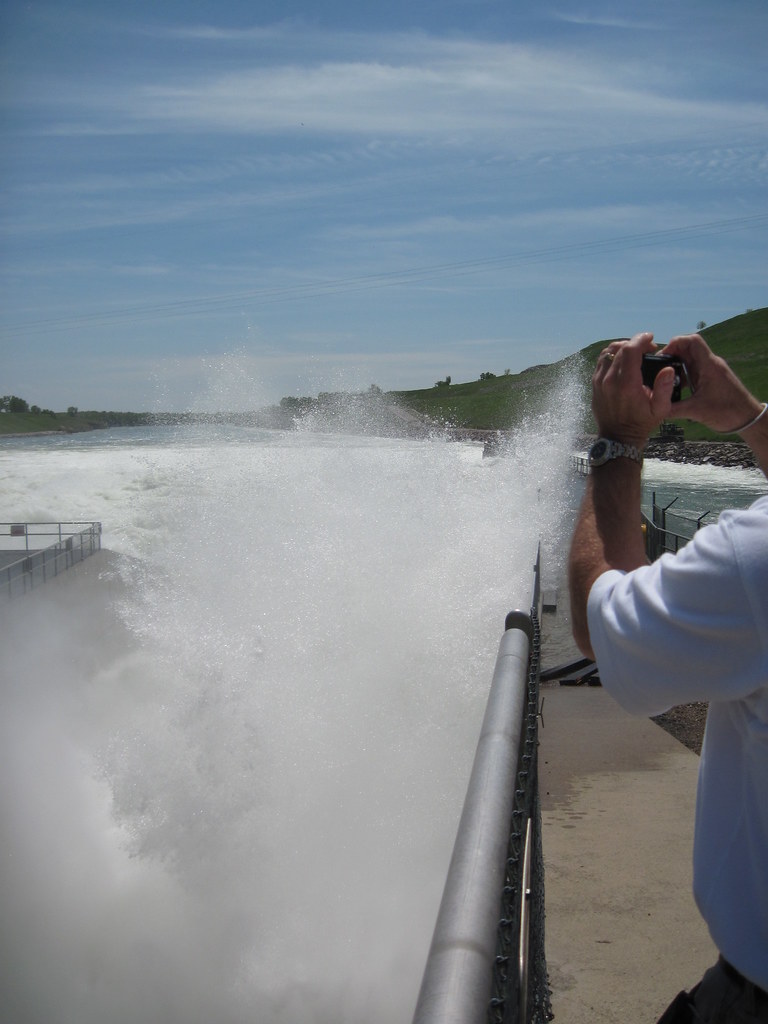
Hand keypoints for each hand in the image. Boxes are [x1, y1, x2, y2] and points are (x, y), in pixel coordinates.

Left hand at [592, 332, 675, 446]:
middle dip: (635, 343)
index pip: (630, 350)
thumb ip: (665, 388)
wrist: (618, 438)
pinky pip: (601, 361)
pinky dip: (612, 355)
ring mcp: (599, 382)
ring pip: (608, 352)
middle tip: (647, 348)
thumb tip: (668, 369)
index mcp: (626, 384)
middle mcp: (609, 380)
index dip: (641, 339)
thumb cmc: (641, 423)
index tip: (650, 338)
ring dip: (622, 347)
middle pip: (619, 348)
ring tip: (635, 352)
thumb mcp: (660, 410)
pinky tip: (623, 360)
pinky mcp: (594, 384)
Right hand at [662, 334, 762, 432]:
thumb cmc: (728, 412)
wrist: (748, 419)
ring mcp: (711, 371)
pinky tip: (676, 389)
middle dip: (671, 355)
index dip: (675, 343)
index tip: (662, 357)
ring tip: (664, 380)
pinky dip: (682, 376)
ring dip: (676, 367)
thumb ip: (673, 409)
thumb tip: (655, 407)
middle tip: (657, 369)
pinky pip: (694, 370)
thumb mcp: (696, 411)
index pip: (692, 341)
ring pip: (690, 360)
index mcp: (709, 366)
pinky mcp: (711, 379)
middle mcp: (710, 364)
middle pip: (688, 349)